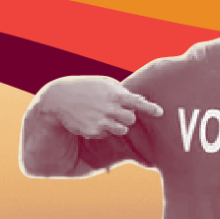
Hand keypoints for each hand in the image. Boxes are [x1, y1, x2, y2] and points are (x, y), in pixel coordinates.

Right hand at [40, 76, 162, 138]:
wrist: (58, 99)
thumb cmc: (84, 88)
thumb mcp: (102, 84)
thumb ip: (121, 91)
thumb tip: (140, 100)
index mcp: (113, 93)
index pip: (137, 101)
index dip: (150, 108)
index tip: (161, 113)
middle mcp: (109, 108)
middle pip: (131, 119)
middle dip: (127, 117)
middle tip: (116, 112)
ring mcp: (102, 121)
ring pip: (121, 129)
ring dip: (116, 125)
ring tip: (102, 116)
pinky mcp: (93, 131)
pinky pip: (106, 134)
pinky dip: (102, 129)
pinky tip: (90, 120)